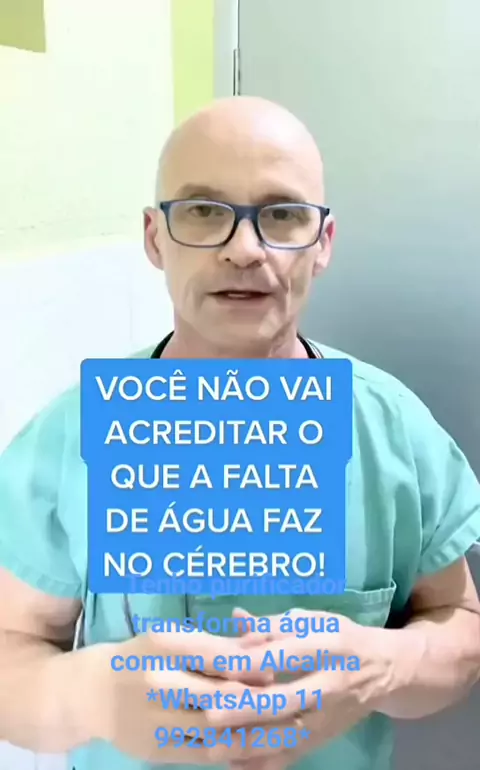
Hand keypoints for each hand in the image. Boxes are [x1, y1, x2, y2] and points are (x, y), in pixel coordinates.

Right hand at [86, 627, 287, 764]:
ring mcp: (156, 721)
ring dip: (258, 732)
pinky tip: (262, 747)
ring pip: (217, 731)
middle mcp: (158, 683)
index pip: (216, 656)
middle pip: (219, 697)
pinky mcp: (159, 752)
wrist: (94, 694)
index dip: (252, 664)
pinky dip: (236, 752)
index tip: (280, 667)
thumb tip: (264, 647)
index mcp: (164, 646)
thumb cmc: (144, 656)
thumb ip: (218, 644)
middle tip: (297, 700)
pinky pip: (205, 754)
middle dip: (262, 702)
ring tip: (293, 728)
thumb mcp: (175, 638)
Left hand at [220, 608, 392, 769]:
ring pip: (287, 736)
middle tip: (212, 713)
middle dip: (248, 709)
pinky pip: (293, 755)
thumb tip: (237, 619)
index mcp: (327, 647)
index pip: (287, 654)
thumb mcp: (313, 620)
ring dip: (250, 743)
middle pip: (286, 701)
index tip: (219, 664)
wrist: (388, 671)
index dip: (253, 660)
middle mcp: (329, 685)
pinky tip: (237, 765)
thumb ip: (273, 624)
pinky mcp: (324, 738)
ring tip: (215, 745)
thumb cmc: (341, 638)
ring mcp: (327, 717)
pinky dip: (266, 764)